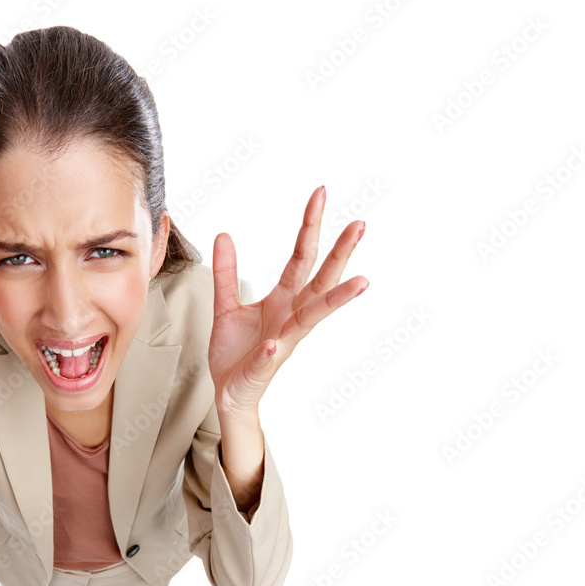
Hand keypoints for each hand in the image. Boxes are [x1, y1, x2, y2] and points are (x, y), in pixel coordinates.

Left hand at [208, 185, 367, 419]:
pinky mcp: (265, 365)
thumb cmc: (236, 351)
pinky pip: (269, 356)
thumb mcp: (226, 305)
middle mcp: (291, 317)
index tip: (320, 194)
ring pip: (313, 317)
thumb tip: (224, 235)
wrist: (229, 391)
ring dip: (336, 299)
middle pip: (320, 279)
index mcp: (283, 300)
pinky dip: (271, 349)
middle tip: (360, 224)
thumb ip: (227, 273)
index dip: (309, 226)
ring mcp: (283, 341)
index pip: (301, 257)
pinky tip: (273, 343)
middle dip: (340, 253)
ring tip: (360, 282)